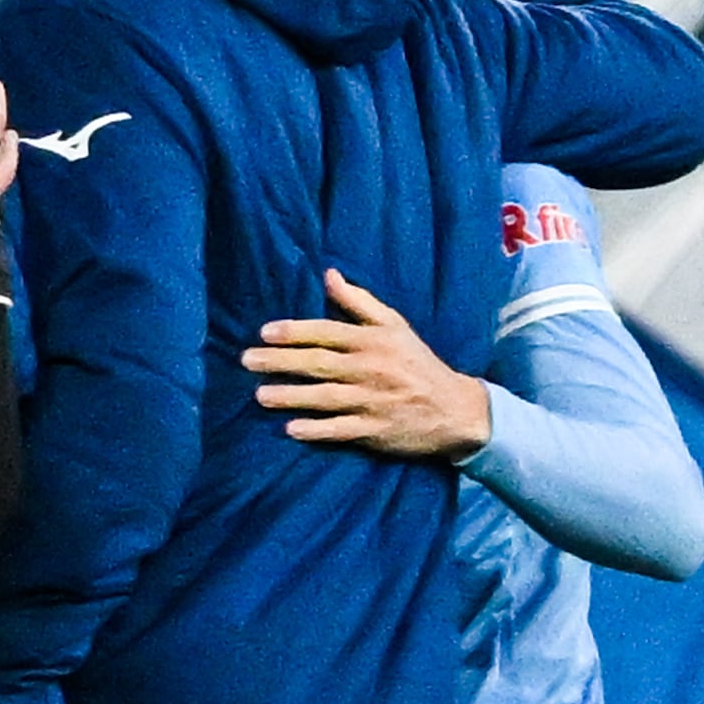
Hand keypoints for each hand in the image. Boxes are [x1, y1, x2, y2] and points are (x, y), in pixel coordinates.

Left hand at [245, 269, 486, 460]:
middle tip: (247, 361)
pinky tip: (292, 429)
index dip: (295, 332)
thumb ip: (359, 301)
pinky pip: (341, 429)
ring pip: (326, 397)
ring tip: (260, 395)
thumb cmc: (418, 363)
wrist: (457, 409)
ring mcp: (373, 401)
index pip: (328, 333)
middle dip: (281, 362)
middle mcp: (371, 369)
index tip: (265, 333)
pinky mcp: (375, 430)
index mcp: (374, 341)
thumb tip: (328, 274)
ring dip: (292, 396)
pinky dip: (317, 430)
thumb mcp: (395, 327)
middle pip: (319, 363)